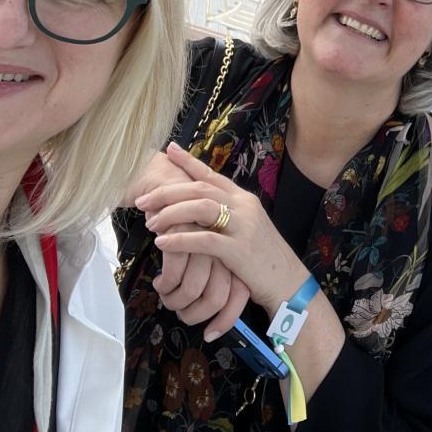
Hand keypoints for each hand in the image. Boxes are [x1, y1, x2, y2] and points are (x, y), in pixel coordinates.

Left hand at [126, 150, 245, 334]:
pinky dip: (180, 240)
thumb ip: (226, 215)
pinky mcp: (239, 250)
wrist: (287, 281)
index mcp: (244, 198)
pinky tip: (162, 243)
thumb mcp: (246, 228)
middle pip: (200, 188)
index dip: (189, 161)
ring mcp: (243, 226)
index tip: (169, 150)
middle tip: (143, 201)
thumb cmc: (262, 257)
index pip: (212, 174)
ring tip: (151, 223)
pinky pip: (205, 240)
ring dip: (171, 213)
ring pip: (201, 207)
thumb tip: (195, 209)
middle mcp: (244, 206)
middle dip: (167, 192)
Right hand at [150, 223, 251, 334]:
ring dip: (176, 301)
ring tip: (166, 296)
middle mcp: (225, 249)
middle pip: (215, 298)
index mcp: (237, 252)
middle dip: (192, 314)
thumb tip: (214, 323)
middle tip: (178, 311)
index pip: (238, 296)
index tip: (211, 335)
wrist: (177, 189)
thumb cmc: (196, 227)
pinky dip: (165, 286)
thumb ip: (219, 278)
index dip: (226, 320)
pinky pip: (174, 276)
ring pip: (193, 291)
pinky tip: (160, 284)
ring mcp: (205, 243)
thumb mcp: (212, 251)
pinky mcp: (183, 237)